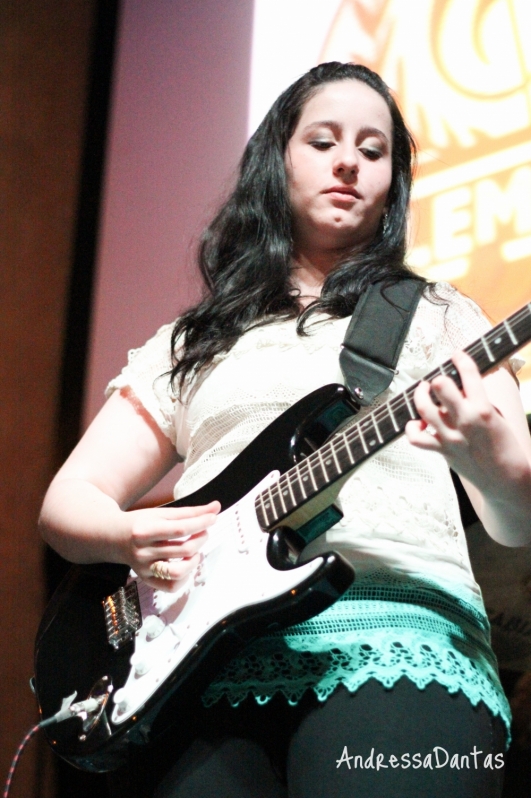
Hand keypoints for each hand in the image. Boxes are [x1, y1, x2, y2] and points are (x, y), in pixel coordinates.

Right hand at [122, 500, 220, 590]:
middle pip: (183, 550)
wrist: (114, 537)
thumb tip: (216, 507)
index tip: (212, 517)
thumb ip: (190, 512)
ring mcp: (144, 568)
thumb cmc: (140, 523)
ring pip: (179, 572)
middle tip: (203, 532)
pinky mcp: (146, 579)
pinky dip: (184, 578)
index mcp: (145, 531)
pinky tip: (186, 565)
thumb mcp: (162, 513)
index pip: (180, 529)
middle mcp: (143, 552)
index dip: (201, 523)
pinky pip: (171, 587)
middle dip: (201, 539)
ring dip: (195, 560)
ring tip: (195, 551)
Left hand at [405, 351, 526, 492]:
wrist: (505, 478)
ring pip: (424, 408)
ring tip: (423, 392)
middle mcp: (465, 420)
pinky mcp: (442, 450)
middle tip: (437, 380)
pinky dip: (411, 428)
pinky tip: (418, 423)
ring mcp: (450, 436)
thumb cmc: (505, 447)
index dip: (461, 359)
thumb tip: (463, 387)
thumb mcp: (498, 417)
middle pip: (441, 387)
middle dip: (437, 379)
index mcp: (484, 409)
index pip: (469, 374)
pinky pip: (416, 438)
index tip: (457, 355)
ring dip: (420, 396)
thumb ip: (479, 401)